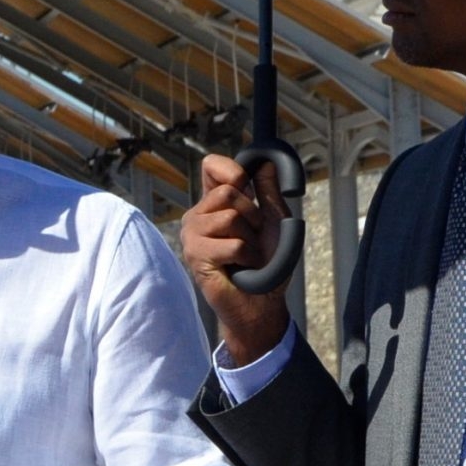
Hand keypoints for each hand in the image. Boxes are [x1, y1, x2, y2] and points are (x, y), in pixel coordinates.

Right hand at [181, 155, 292, 363]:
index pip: (211, 166)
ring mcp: (192, 236)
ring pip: (229, 216)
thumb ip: (268, 191)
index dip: (232, 169)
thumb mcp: (274, 220)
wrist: (261, 303)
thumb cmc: (267, 265)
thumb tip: (266, 161)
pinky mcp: (195, 257)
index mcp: (214, 203)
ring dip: (250, 239)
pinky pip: (231, 243)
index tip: (248, 183)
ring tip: (245, 256)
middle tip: (252, 238)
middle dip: (252, 214)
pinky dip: (246, 256)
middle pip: (228, 191)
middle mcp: (198, 216)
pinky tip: (241, 268)